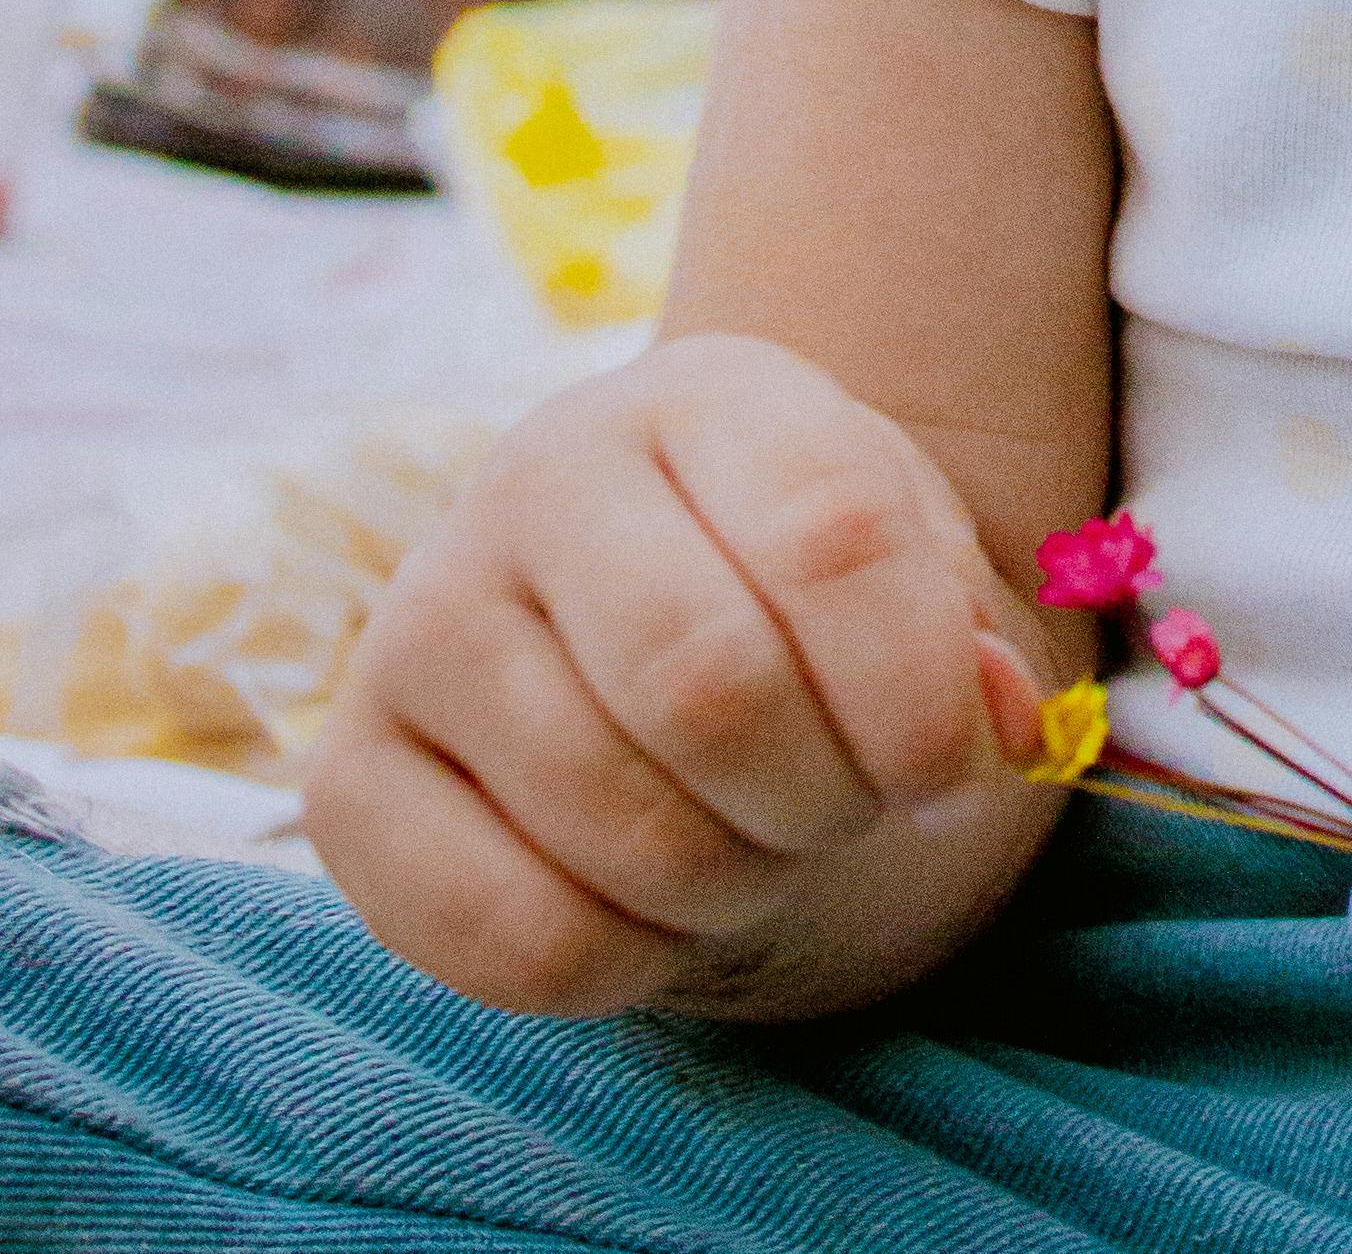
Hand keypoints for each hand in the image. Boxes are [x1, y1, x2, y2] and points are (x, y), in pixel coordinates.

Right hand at [308, 333, 1058, 1019]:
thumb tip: (997, 730)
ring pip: (621, 826)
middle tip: (841, 811)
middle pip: (711, 685)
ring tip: (750, 841)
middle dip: (821, 798)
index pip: (832, 536)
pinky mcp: (348, 779)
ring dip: (735, 884)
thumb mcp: (911, 578)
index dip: (919, 695)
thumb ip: (969, 649)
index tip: (952, 769)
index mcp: (701, 393)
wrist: (649, 636)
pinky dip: (630, 964)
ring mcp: (420, 619)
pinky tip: (650, 903)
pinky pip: (518, 938)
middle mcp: (536, 473)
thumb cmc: (803, 603)